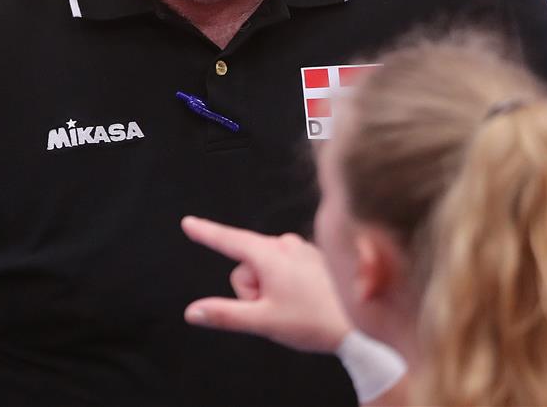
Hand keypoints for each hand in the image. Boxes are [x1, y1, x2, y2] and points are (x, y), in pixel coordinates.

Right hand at [181, 216, 351, 353]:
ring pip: (265, 266)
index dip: (206, 232)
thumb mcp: (263, 321)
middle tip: (272, 308)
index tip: (189, 222)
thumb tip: (194, 311)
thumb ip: (224, 314)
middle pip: (246, 264)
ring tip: (292, 305)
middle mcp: (286, 244)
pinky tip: (303, 298)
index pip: (229, 240)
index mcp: (270, 254)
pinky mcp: (313, 255)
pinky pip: (284, 266)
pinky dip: (285, 282)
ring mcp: (301, 248)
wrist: (357, 324)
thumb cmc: (314, 321)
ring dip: (268, 287)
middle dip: (250, 288)